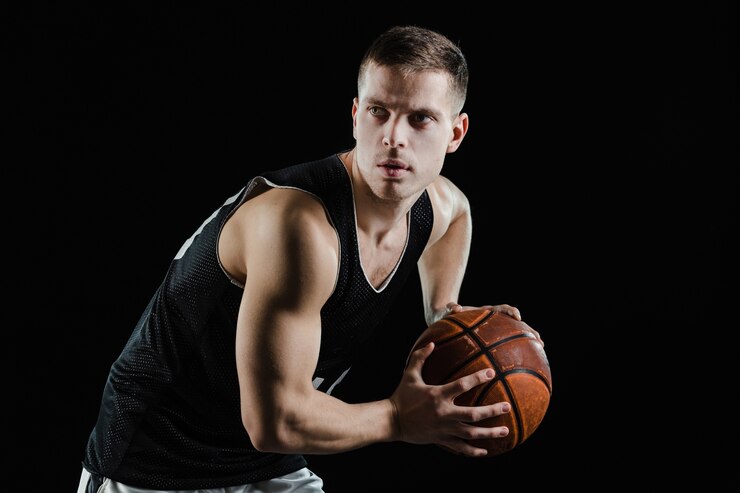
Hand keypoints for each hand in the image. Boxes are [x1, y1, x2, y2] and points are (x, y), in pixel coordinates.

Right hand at [389, 342, 511, 456]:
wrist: (391, 421)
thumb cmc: (401, 396)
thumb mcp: (409, 375)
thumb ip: (420, 357)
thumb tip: (432, 343)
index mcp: (437, 395)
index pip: (462, 385)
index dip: (478, 378)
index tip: (491, 372)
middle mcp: (443, 413)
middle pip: (474, 414)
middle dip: (492, 411)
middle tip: (507, 407)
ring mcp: (443, 429)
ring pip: (471, 433)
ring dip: (489, 433)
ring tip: (505, 431)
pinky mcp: (440, 440)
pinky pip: (460, 448)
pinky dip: (473, 451)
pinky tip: (484, 451)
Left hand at [445, 302, 542, 346]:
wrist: (450, 319)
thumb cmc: (451, 316)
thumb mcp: (449, 312)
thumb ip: (451, 308)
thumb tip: (453, 307)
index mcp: (488, 312)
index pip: (502, 309)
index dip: (510, 311)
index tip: (517, 317)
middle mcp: (496, 320)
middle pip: (517, 323)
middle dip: (528, 329)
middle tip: (539, 339)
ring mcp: (498, 330)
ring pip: (518, 334)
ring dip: (530, 338)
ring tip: (541, 347)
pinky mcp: (495, 340)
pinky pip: (509, 344)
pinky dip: (518, 350)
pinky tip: (526, 362)